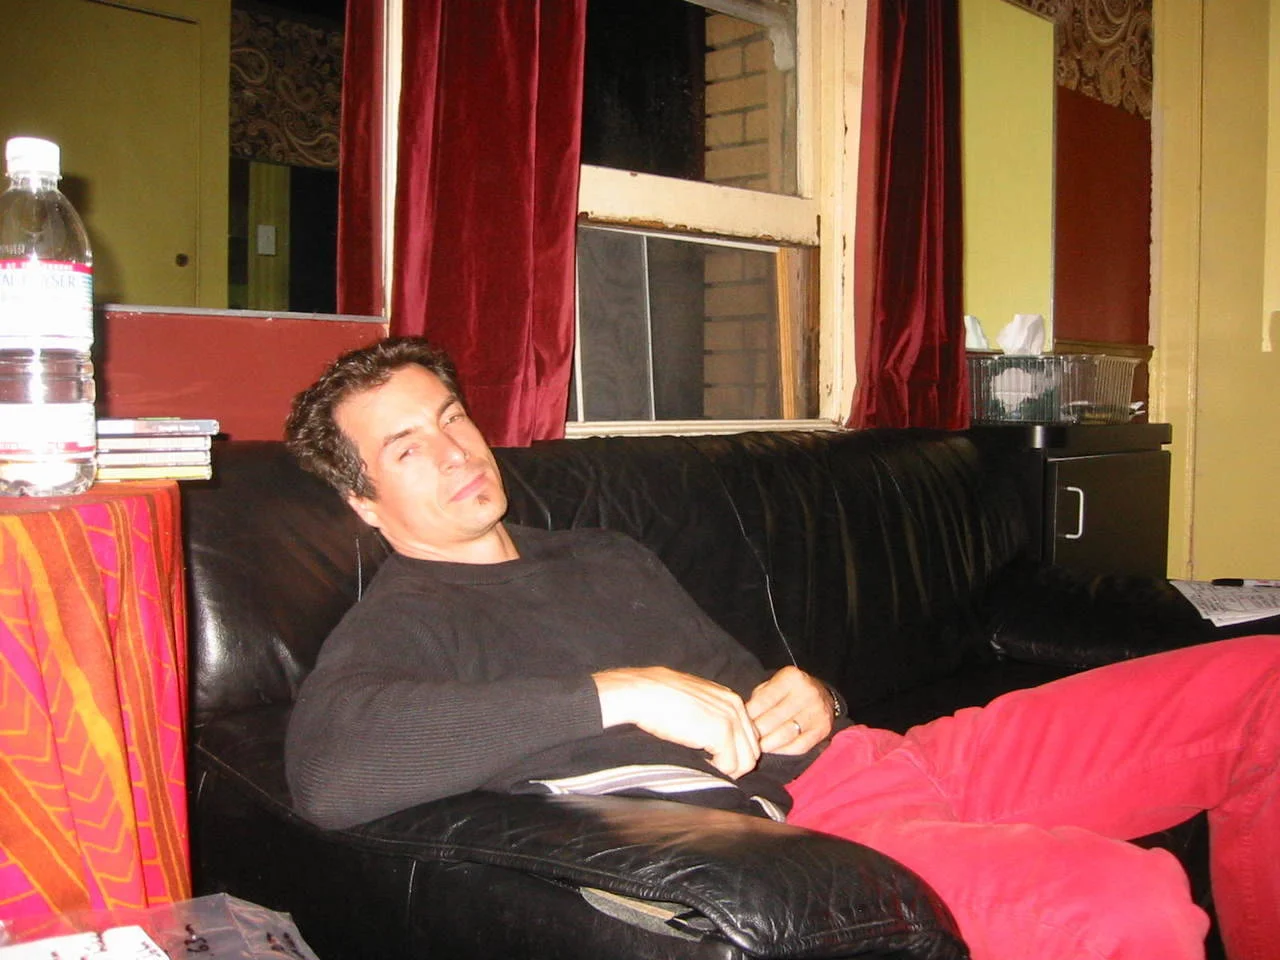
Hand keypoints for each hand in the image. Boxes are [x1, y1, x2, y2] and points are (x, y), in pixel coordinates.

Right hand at [592, 666, 760, 777]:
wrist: (643, 694)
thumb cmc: (659, 698)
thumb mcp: (694, 702)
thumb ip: (711, 715)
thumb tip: (713, 739)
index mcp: (730, 699)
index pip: (749, 736)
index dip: (734, 751)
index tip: (714, 758)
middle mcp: (736, 707)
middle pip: (752, 750)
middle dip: (734, 763)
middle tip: (711, 767)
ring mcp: (731, 719)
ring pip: (746, 761)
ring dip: (728, 770)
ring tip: (706, 767)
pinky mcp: (721, 732)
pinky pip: (731, 765)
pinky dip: (719, 771)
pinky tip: (700, 763)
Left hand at [746, 666, 833, 754]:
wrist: (821, 694)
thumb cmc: (789, 691)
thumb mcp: (774, 684)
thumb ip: (759, 698)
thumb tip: (742, 718)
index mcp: (791, 678)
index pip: (764, 700)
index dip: (748, 715)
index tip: (738, 723)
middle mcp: (807, 694)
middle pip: (773, 719)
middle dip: (756, 731)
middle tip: (744, 738)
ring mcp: (816, 713)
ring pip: (785, 735)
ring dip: (767, 743)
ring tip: (756, 745)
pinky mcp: (822, 730)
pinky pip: (798, 746)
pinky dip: (782, 750)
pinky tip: (772, 748)